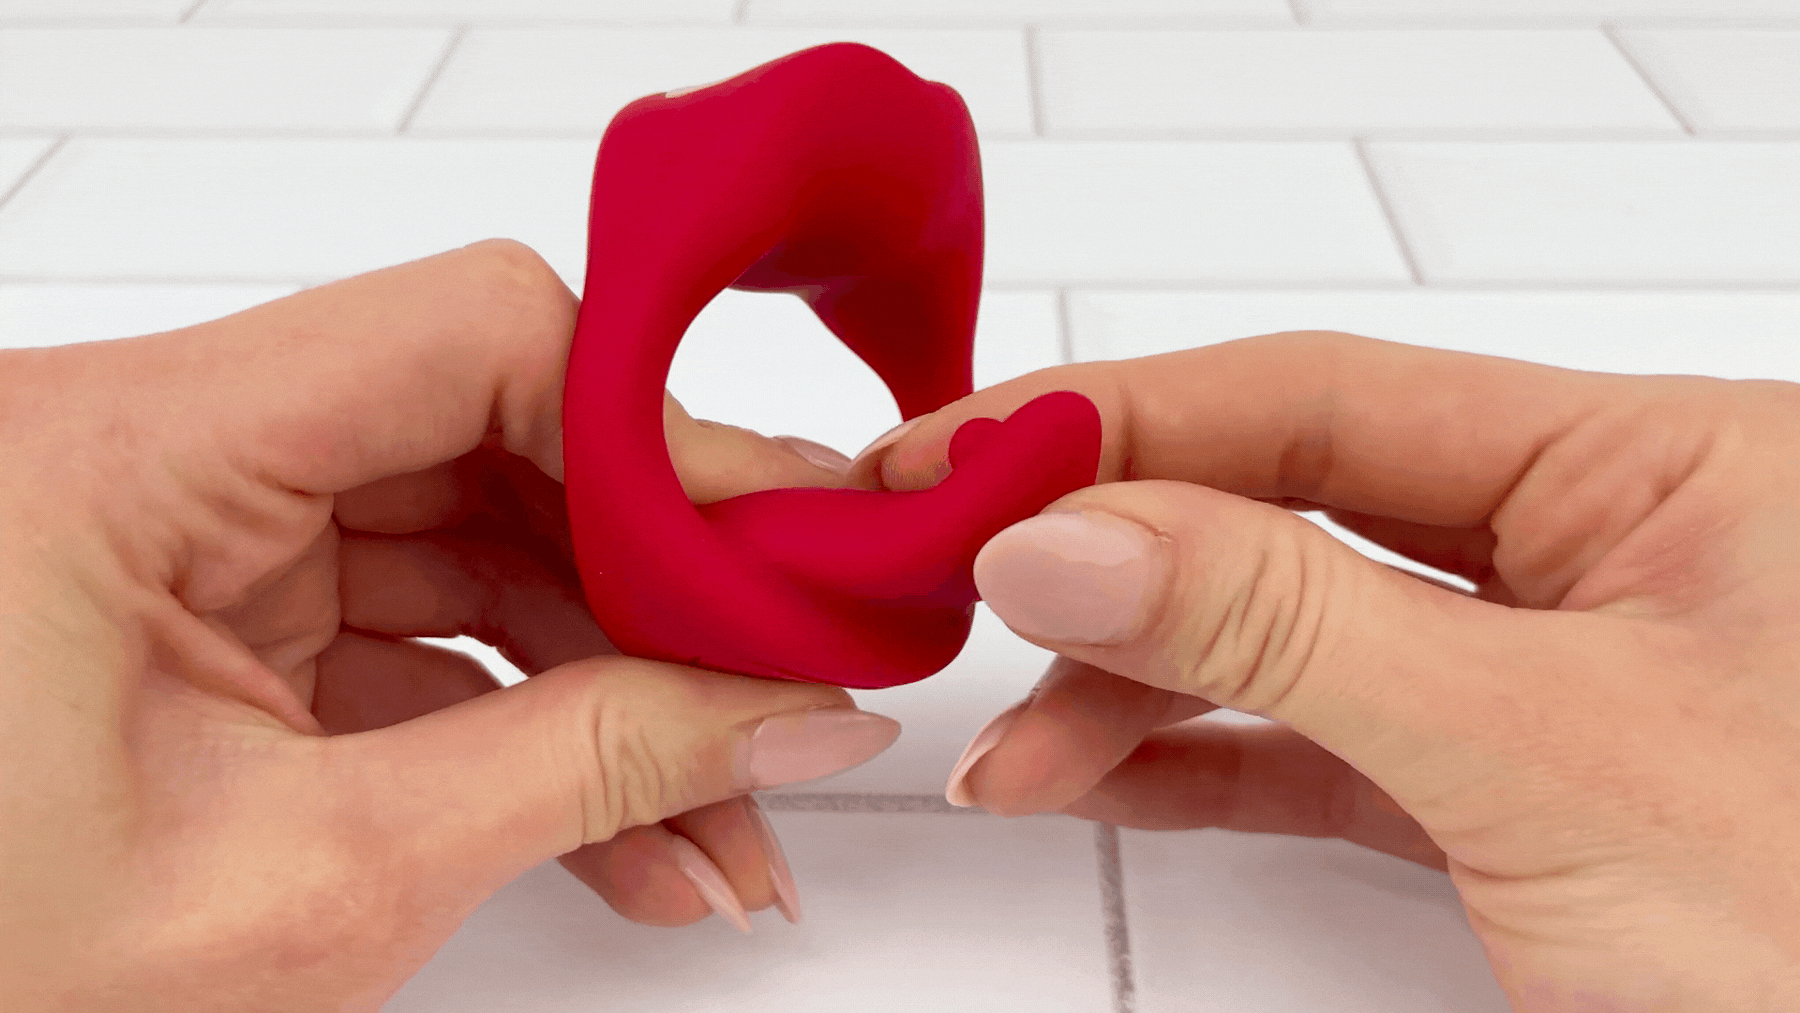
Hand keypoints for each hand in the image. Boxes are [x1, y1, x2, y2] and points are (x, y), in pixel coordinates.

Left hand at [0, 240, 899, 1011]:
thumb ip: (585, 772)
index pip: (466, 337)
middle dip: (658, 585)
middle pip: (492, 438)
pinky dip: (527, 721)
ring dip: (611, 680)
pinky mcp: (212, 613)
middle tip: (782, 676)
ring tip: (722, 805)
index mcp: (118, 459)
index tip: (774, 542)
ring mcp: (183, 535)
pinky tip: (628, 822)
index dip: (650, 435)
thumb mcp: (320, 880)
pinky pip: (418, 628)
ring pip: (474, 544)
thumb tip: (782, 712)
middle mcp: (147, 456)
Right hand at [855, 332, 1799, 1009]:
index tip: (965, 454)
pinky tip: (1097, 775)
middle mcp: (1607, 548)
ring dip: (1137, 683)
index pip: (1333, 396)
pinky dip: (1203, 763)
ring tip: (1014, 750)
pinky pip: (1325, 746)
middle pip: (1293, 504)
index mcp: (1665, 467)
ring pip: (1294, 634)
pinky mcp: (1515, 792)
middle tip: (953, 585)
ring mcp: (1552, 675)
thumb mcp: (1543, 757)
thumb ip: (1291, 626)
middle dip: (1113, 557)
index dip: (1125, 418)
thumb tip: (1062, 535)